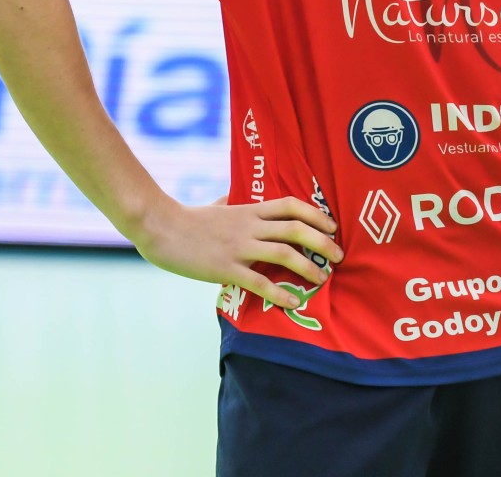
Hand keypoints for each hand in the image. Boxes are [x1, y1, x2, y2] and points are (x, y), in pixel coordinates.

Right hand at [131, 195, 342, 308]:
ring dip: (309, 267)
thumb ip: (230, 202)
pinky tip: (293, 302)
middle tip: (340, 255)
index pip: (291, 206)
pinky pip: (259, 282)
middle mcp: (249, 226)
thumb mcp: (215, 206)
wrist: (160, 227)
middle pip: (296, 229)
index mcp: (249, 210)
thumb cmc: (187, 218)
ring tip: (323, 278)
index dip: (316, 214)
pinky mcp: (226, 268)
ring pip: (284, 254)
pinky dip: (280, 293)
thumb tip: (233, 197)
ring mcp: (239, 247)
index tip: (332, 225)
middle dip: (322, 242)